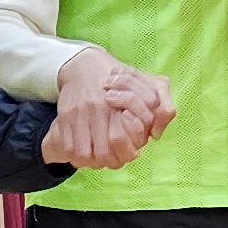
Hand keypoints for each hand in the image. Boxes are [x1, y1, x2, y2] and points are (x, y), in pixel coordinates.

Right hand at [43, 43, 174, 170]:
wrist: (83, 65)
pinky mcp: (64, 116)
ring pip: (85, 154)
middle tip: (115, 159)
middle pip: (104, 151)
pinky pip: (69, 148)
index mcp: (120, 100)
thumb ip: (163, 106)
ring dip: (93, 162)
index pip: (121, 139)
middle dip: (111, 161)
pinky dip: (77, 157)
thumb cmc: (120, 79)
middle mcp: (98, 107)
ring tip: (100, 159)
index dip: (127, 152)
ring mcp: (78, 113)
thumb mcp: (148, 85)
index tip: (131, 152)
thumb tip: (156, 133)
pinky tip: (86, 153)